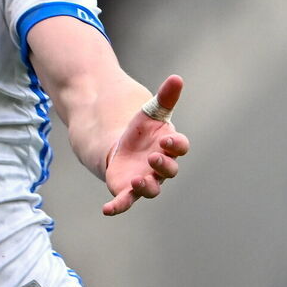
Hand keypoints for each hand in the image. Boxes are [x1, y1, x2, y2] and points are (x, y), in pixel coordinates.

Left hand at [102, 75, 189, 216]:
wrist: (119, 145)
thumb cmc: (142, 130)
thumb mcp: (150, 112)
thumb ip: (165, 98)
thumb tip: (177, 77)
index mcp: (169, 147)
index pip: (180, 148)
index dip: (177, 144)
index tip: (168, 138)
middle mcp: (160, 167)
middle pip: (168, 170)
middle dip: (163, 165)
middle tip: (153, 157)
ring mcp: (145, 180)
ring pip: (151, 189)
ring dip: (146, 186)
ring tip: (137, 180)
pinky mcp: (126, 189)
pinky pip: (124, 201)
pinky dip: (117, 206)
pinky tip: (106, 210)